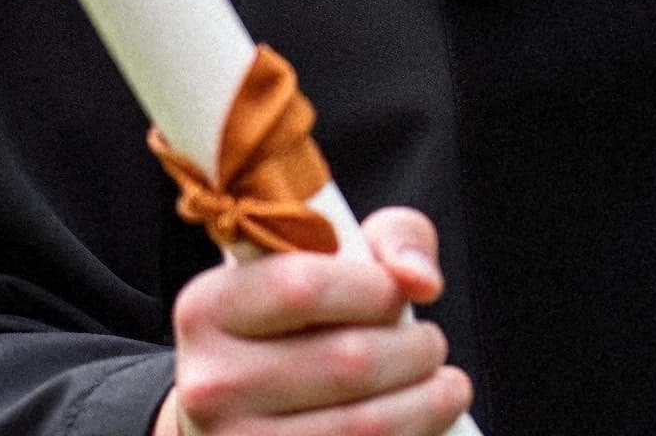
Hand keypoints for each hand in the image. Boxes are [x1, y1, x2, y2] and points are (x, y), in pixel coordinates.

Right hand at [156, 208, 473, 434]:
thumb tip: (421, 280)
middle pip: (345, 362)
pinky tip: (423, 419)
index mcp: (209, 307)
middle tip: (432, 344)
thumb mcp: (334, 256)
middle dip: (414, 351)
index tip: (401, 295)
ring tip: (447, 386)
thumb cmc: (300, 319)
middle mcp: (210, 384)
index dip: (374, 289)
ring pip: (359, 426)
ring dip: (425, 404)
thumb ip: (390, 239)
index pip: (304, 288)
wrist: (242, 409)